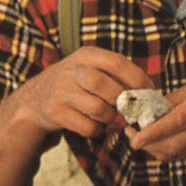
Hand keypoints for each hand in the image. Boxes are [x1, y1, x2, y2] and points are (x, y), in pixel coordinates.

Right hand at [17, 47, 152, 138]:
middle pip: (107, 87)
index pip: (118, 63)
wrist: (33, 101)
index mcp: (86, 55)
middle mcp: (71, 70)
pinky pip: (88, 126)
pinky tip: (94, 126)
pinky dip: (97, 130)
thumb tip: (151, 92)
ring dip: (111, 118)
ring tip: (110, 118)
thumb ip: (117, 75)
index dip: (139, 79)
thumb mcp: (91, 68)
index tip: (150, 92)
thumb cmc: (76, 84)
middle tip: (130, 109)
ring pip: (99, 109)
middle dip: (124, 102)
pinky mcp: (55, 113)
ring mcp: (61, 91)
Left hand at [127, 77, 185, 160]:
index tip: (132, 134)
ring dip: (150, 146)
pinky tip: (159, 138)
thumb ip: (177, 96)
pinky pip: (176, 155)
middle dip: (142, 141)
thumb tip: (152, 104)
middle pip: (164, 145)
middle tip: (129, 129)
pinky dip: (162, 149)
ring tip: (140, 134)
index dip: (150, 131)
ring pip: (167, 154)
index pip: (172, 123)